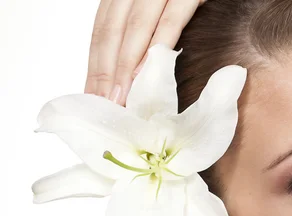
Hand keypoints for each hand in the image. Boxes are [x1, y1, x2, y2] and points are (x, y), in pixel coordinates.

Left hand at [84, 0, 204, 105]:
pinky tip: (149, 70)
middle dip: (105, 70)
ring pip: (135, 27)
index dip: (96, 62)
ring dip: (125, 65)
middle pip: (111, 30)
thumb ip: (150, 27)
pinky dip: (159, 45)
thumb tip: (140, 70)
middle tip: (104, 103)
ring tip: (122, 96)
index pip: (103, 29)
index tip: (93, 94)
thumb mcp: (164, 6)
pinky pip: (170, 19)